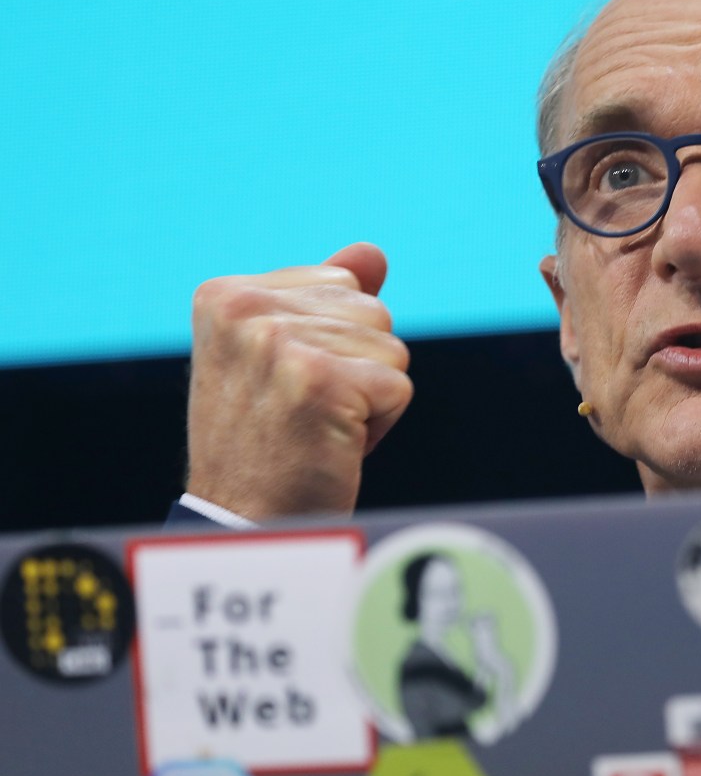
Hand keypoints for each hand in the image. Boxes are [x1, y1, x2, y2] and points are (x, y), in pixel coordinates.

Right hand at [186, 242, 412, 519]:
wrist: (243, 522)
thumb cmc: (268, 441)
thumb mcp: (284, 356)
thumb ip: (323, 299)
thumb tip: (373, 253)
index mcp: (228, 294)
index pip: (342, 282)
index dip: (336, 341)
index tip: (287, 384)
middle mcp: (245, 309)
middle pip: (373, 312)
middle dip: (358, 366)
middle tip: (305, 411)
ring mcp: (279, 343)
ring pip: (390, 347)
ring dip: (369, 395)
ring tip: (318, 426)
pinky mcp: (319, 381)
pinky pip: (398, 384)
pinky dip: (381, 423)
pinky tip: (333, 443)